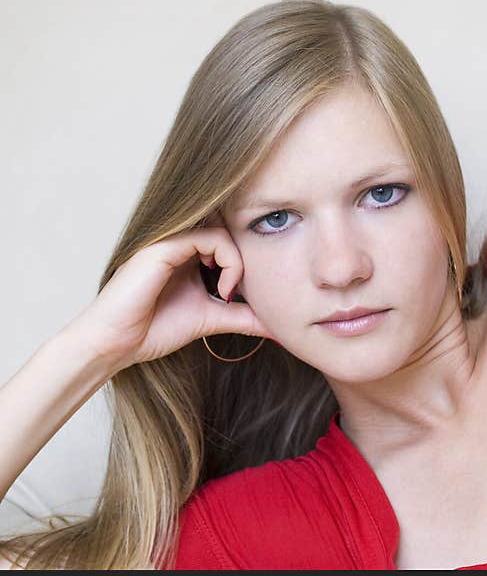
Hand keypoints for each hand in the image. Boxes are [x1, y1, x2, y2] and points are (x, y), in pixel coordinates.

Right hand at [68, 225, 271, 371]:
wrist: (118, 344)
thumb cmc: (155, 329)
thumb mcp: (213, 319)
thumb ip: (244, 316)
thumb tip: (280, 327)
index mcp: (190, 254)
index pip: (232, 239)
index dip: (250, 261)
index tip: (249, 295)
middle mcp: (182, 243)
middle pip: (232, 231)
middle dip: (250, 257)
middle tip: (248, 290)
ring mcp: (171, 242)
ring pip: (225, 232)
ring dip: (239, 262)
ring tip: (231, 293)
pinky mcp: (163, 246)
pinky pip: (209, 237)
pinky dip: (228, 262)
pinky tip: (223, 290)